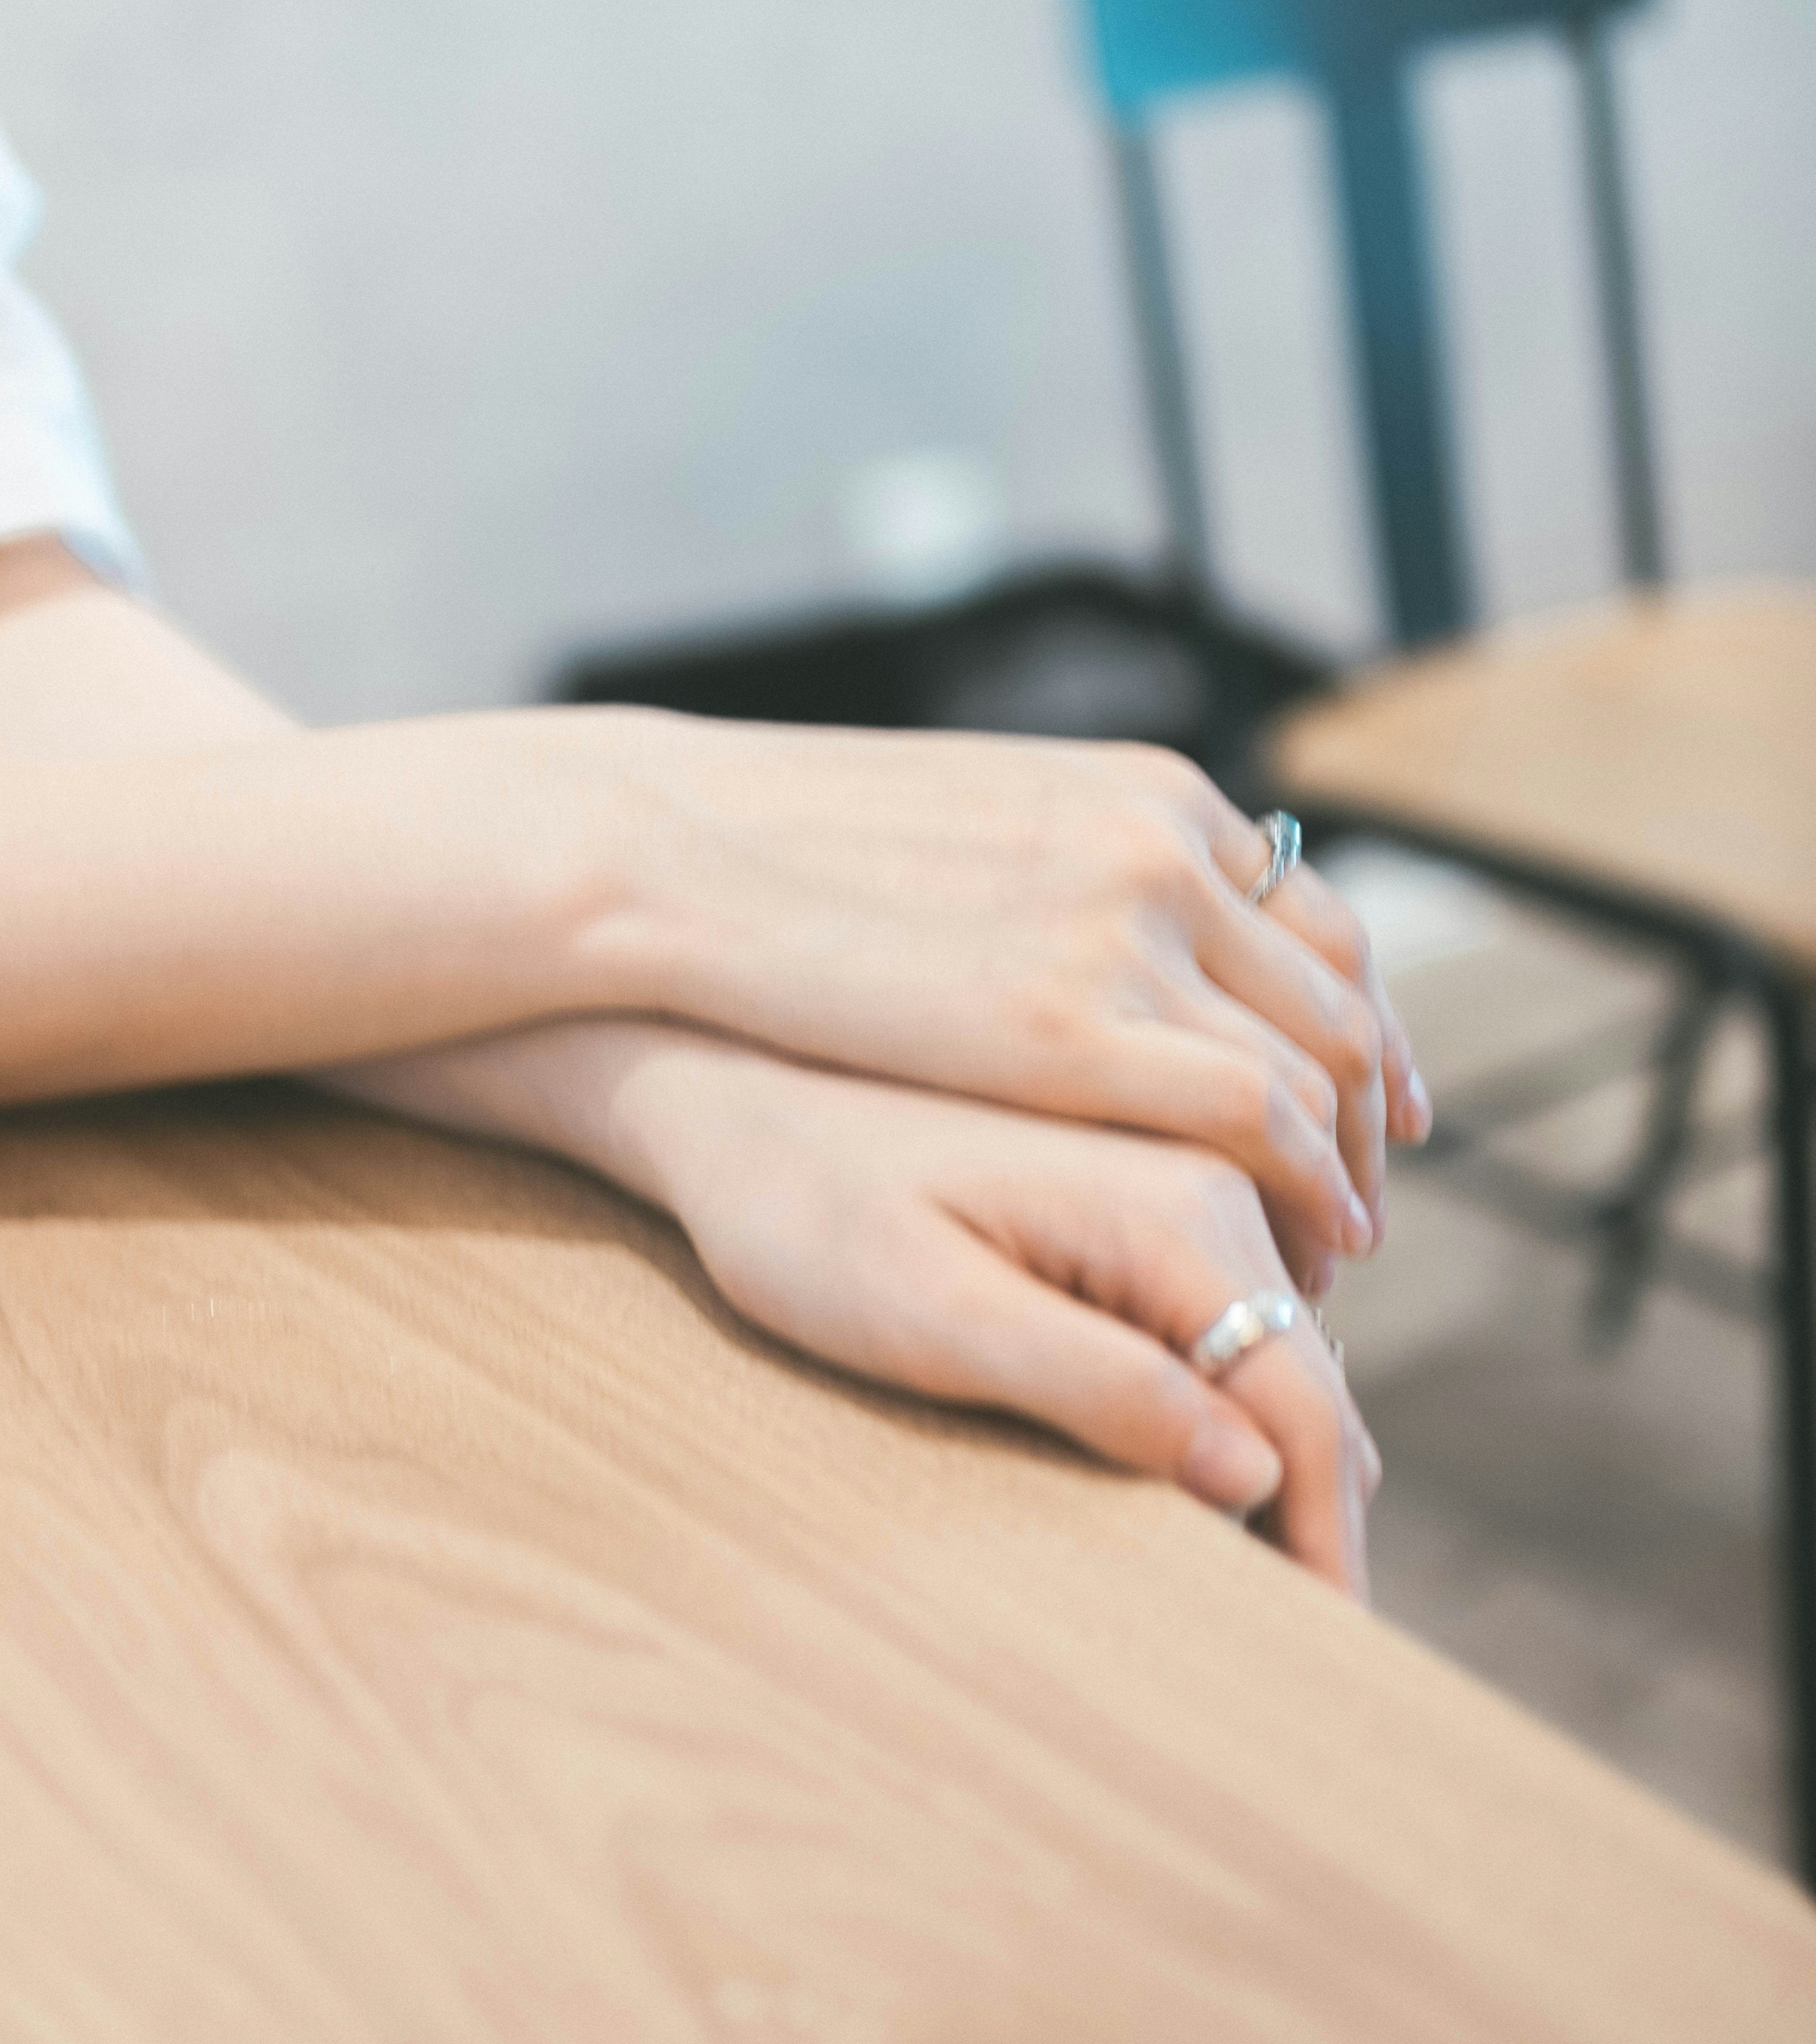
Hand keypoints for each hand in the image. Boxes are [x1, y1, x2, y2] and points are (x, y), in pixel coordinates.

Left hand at [354, 1018, 1379, 1596]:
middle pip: (1311, 1367)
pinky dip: (1248, 1369)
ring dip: (1293, 1438)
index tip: (1328, 1638)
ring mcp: (1178, 1155)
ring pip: (1284, 1324)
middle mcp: (1206, 1163)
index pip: (1307, 1405)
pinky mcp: (1138, 1164)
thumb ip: (1099, 1387)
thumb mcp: (931, 1316)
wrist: (721, 1080)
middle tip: (1303, 1622)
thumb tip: (1253, 1471)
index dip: (1330, 1536)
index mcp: (1176, 1206)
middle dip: (1324, 1501)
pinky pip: (1237, 1281)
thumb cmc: (798, 1211)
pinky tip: (1218, 1441)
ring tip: (1277, 1559)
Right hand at [597, 716, 1428, 1277]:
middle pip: (1337, 998)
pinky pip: (1254, 1116)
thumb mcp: (981, 826)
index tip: (1370, 1098)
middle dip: (1368, 1108)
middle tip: (1367, 1192)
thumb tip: (1126, 927)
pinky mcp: (1074, 1026)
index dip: (1361, 1023)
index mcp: (1149, 794)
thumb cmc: (792, 856)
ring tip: (1333, 1243)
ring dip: (1343, 1167)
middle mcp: (1166, 851)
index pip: (1318, 920)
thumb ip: (1073, 872)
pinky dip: (1301, 1186)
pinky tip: (1290, 1249)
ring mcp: (1127, 931)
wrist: (673, 845)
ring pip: (1313, 1068)